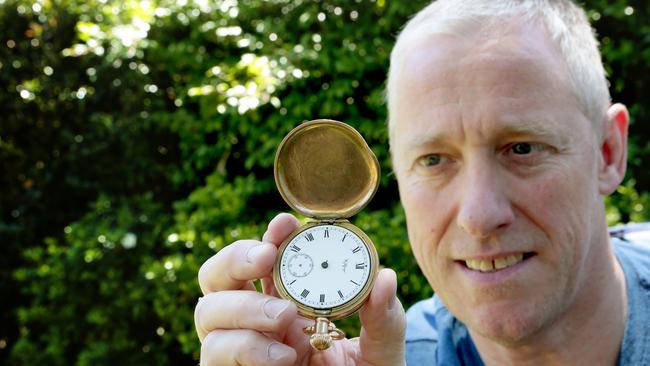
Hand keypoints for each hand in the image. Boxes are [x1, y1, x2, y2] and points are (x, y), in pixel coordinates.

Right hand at [194, 213, 405, 364]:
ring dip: (243, 307)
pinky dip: (245, 347)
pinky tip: (282, 356)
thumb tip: (386, 278)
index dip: (268, 236)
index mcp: (288, 302)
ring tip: (284, 317)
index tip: (286, 224)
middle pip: (218, 277)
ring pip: (207, 312)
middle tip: (266, 259)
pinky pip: (214, 353)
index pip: (263, 259)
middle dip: (235, 259)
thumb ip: (383, 317)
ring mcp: (241, 347)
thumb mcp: (381, 350)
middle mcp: (256, 320)